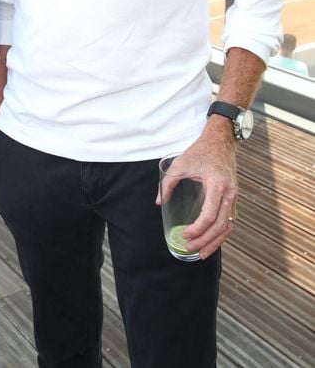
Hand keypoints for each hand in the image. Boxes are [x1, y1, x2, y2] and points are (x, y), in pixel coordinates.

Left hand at [156, 120, 237, 258]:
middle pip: (220, 225)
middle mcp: (229, 193)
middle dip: (205, 240)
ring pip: (228, 226)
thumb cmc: (200, 151)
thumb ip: (168, 183)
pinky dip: (222, 234)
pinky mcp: (234, 198)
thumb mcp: (181, 164)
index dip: (198, 229)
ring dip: (215, 242)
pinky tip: (212, 241)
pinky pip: (230, 220)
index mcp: (217, 184)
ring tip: (202, 253)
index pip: (210, 214)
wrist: (220, 141)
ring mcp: (235, 196)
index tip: (185, 235)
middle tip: (190, 248)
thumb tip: (160, 202)